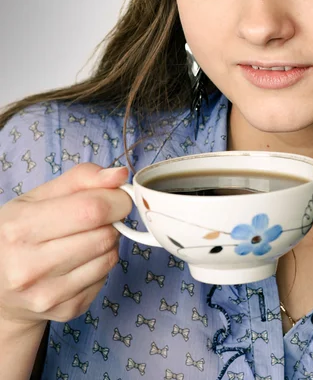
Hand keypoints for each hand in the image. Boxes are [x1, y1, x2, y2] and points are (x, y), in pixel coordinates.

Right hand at [0, 163, 131, 328]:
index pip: (91, 209)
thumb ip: (81, 178)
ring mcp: (48, 294)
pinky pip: (106, 277)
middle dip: (113, 220)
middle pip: (104, 235)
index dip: (116, 199)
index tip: (118, 195)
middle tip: (100, 217)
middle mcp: (29, 267)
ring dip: (108, 242)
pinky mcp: (67, 311)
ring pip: (110, 257)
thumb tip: (120, 174)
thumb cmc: (20, 233)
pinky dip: (101, 264)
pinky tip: (80, 260)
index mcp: (20, 228)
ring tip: (86, 238)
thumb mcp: (38, 197)